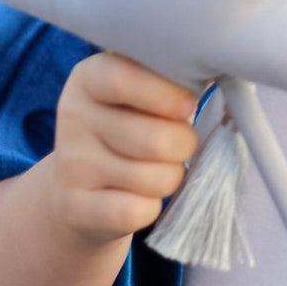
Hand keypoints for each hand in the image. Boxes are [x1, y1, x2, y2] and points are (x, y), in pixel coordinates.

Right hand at [48, 51, 199, 247]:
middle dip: (184, 145)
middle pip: (153, 138)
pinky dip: (151, 208)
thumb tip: (215, 73)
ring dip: (171, 177)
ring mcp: (71, 164)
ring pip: (153, 178)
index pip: (123, 79)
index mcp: (89, 78)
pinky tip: (140, 197)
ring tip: (159, 168)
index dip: (168, 95)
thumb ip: (169, 80)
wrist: (79, 188)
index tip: (189, 105)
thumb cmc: (131, 125)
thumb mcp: (141, 92)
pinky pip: (136, 212)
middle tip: (182, 144)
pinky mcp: (75, 207)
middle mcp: (73, 117)